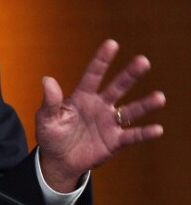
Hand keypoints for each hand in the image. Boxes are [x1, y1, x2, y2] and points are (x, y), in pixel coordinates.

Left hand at [35, 39, 164, 190]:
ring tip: (159, 97)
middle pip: (117, 87)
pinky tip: (157, 129)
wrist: (58, 160)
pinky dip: (144, 133)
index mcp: (82, 97)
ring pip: (130, 111)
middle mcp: (99, 106)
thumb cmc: (51, 135)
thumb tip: (47, 80)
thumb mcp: (46, 118)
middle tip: (143, 61)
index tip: (112, 44)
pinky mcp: (114, 140)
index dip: (102, 60)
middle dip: (129, 75)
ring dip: (144, 105)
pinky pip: (131, 136)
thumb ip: (50, 101)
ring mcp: (109, 122)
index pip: (93, 75)